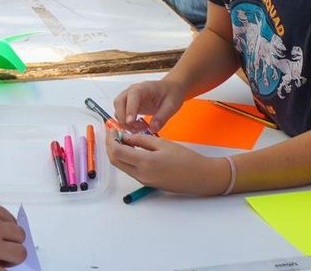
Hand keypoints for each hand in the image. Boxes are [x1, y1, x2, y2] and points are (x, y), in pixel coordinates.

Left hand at [104, 133, 228, 194]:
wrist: (200, 177)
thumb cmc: (186, 159)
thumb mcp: (163, 144)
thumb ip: (142, 140)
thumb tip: (126, 137)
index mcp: (145, 163)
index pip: (117, 151)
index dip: (111, 139)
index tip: (112, 128)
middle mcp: (141, 175)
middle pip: (115, 161)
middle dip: (110, 146)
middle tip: (113, 133)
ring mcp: (143, 181)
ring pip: (122, 166)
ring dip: (117, 152)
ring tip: (121, 138)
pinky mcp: (148, 183)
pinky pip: (131, 170)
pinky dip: (126, 158)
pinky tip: (132, 148)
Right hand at [112, 78, 184, 132]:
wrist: (171, 89)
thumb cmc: (172, 94)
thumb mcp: (172, 105)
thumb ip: (162, 117)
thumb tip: (153, 129)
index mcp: (144, 87)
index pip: (132, 95)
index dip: (130, 108)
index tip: (131, 122)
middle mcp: (133, 91)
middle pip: (119, 102)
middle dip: (124, 118)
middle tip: (138, 129)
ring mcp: (129, 98)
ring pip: (118, 109)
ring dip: (125, 122)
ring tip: (141, 128)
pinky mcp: (129, 106)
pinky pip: (121, 114)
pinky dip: (126, 123)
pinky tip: (138, 127)